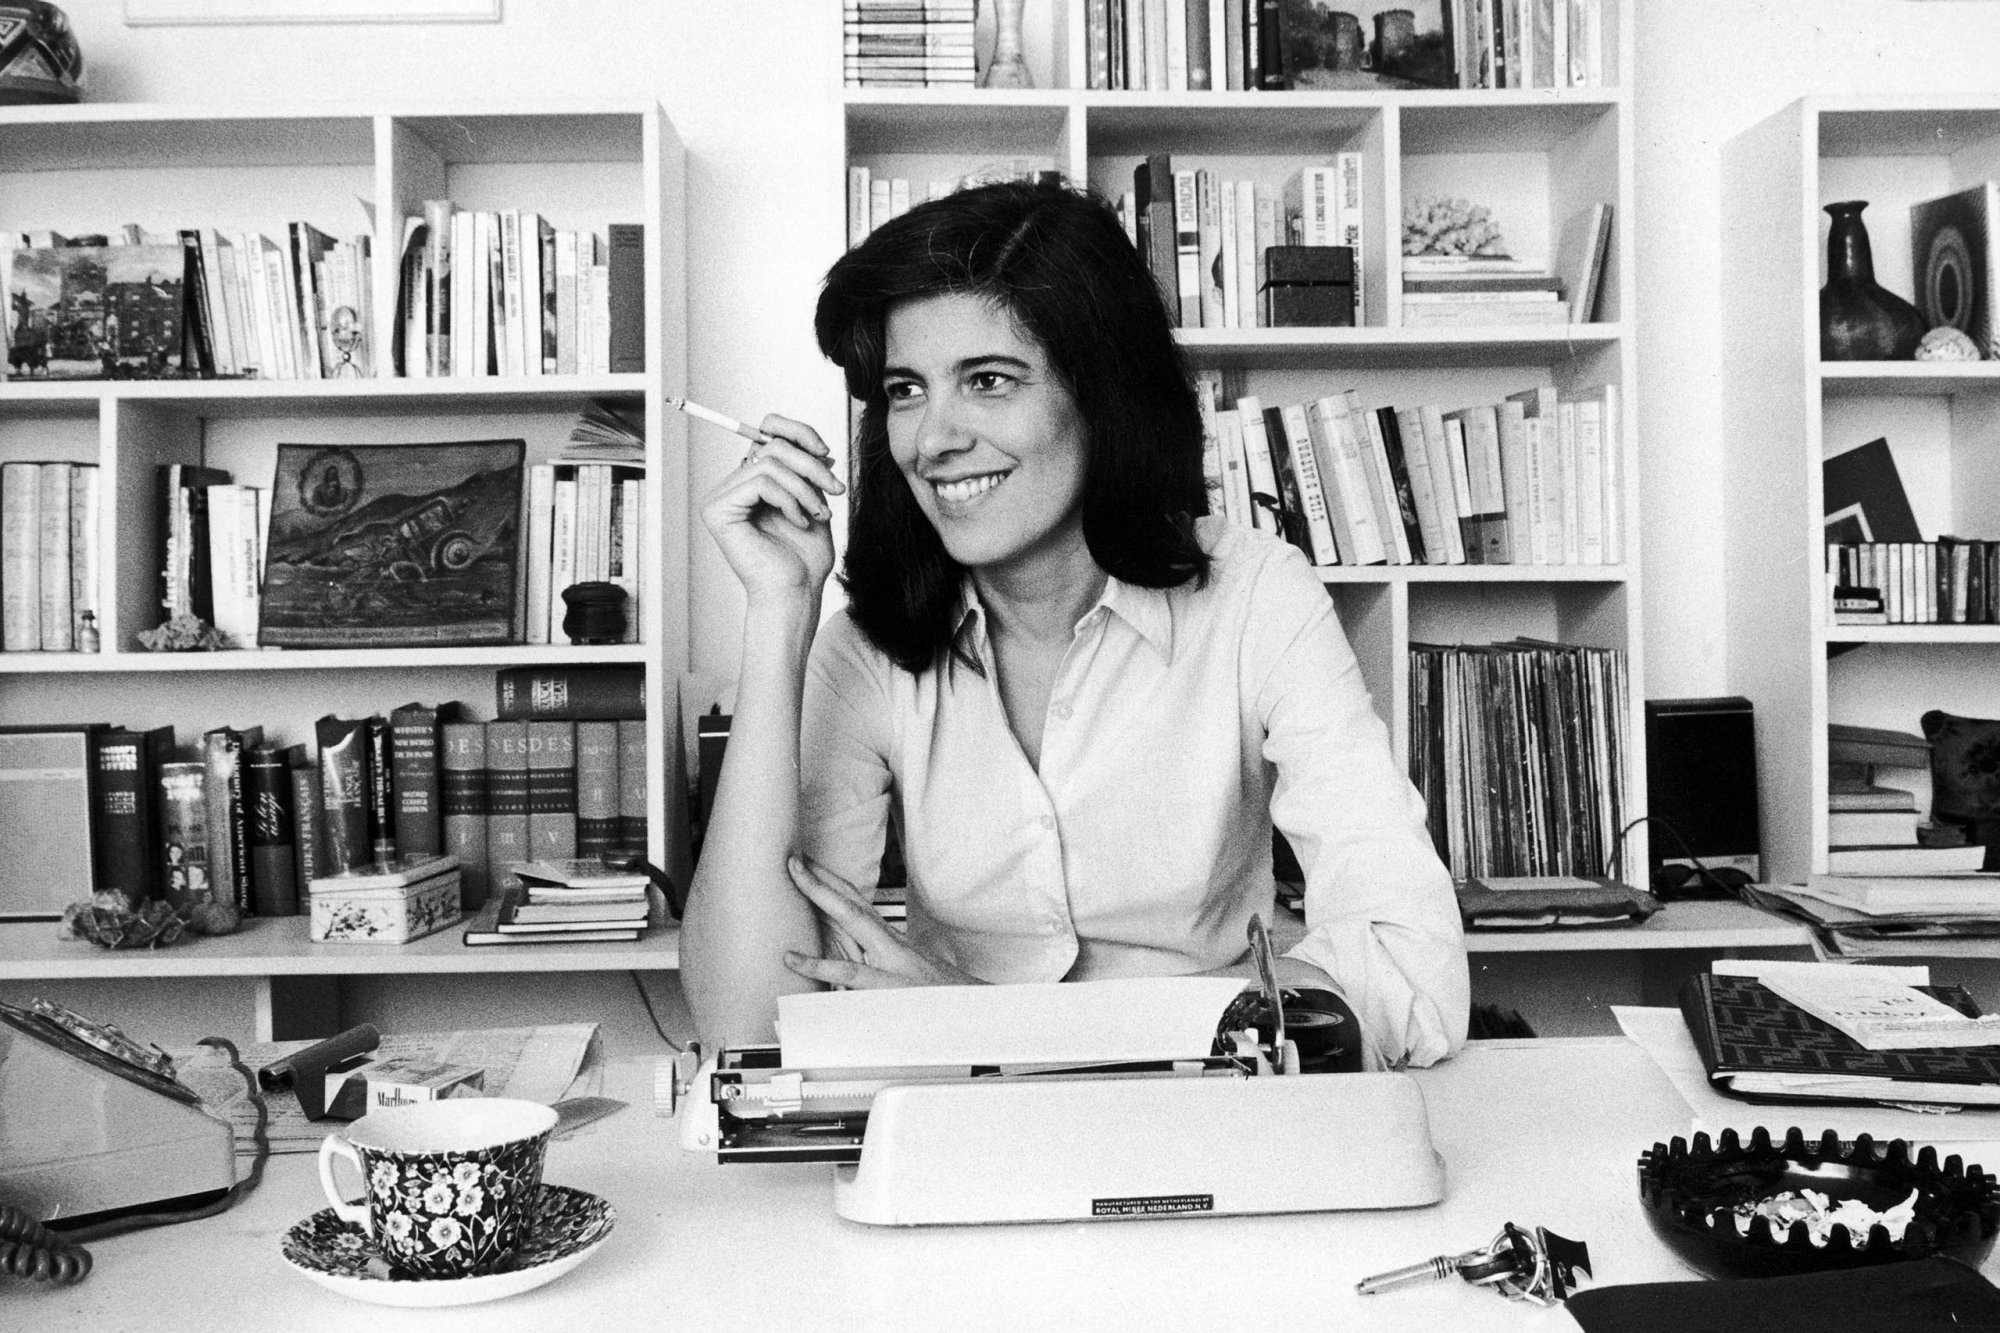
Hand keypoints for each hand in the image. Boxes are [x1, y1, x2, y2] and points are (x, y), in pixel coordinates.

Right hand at [698, 413, 843, 602]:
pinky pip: (761, 482)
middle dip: (811, 466)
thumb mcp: (815, 502)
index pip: (766, 433)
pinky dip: (789, 500)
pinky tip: (800, 522)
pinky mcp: (718, 510)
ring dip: (805, 488)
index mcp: (752, 482)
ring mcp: (720, 497)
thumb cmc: (804, 559)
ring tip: (820, 513)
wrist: (796, 593)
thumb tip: (816, 447)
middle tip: (835, 490)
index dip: (798, 432)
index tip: (827, 453)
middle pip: (771, 445)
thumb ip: (809, 473)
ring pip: (769, 462)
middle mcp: (732, 486)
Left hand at [781, 855, 983, 989]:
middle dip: (823, 879)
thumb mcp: (910, 973)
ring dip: (821, 897)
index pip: (860, 903)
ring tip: (795, 881)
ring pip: (851, 921)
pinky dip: (819, 966)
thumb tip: (862, 964)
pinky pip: (849, 972)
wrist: (973, 1008)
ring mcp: (889, 959)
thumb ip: (885, 965)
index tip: (813, 865)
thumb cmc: (940, 995)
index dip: (835, 883)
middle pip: (852, 902)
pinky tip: (793, 959)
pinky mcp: (886, 984)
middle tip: (794, 860)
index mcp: (892, 941)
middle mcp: (890, 942)